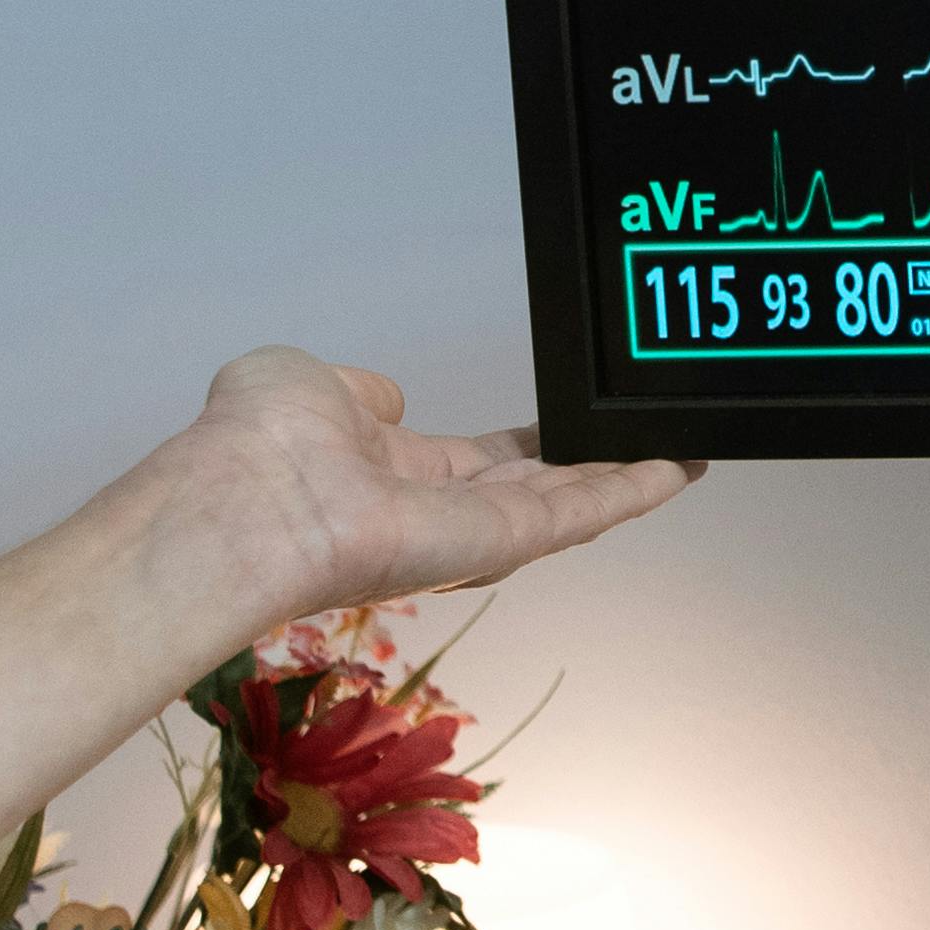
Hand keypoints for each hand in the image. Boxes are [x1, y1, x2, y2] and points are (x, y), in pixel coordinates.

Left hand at [136, 348, 699, 658]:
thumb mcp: (309, 384)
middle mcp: (433, 512)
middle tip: (650, 444)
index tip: (567, 425)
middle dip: (594, 469)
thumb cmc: (256, 444)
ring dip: (627, 482)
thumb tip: (385, 401)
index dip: (529, 446)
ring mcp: (465, 534)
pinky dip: (629, 491)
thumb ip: (358, 394)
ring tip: (683, 455)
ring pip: (564, 508)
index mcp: (388, 471)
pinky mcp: (491, 545)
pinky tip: (675, 467)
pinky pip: (572, 517)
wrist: (247, 502)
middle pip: (534, 492)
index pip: (476, 463)